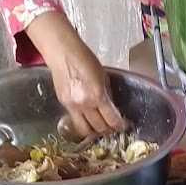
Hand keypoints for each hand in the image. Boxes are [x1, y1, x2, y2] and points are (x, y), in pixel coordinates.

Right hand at [25, 12, 126, 139]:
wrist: (62, 53)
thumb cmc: (84, 59)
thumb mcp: (103, 76)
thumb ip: (108, 95)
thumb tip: (112, 109)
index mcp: (97, 95)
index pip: (112, 120)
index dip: (120, 126)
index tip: (123, 125)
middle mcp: (84, 104)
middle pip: (99, 128)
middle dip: (108, 130)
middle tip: (113, 128)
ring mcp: (72, 106)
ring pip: (85, 130)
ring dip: (94, 132)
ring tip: (100, 127)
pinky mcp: (64, 104)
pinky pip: (75, 121)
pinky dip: (84, 123)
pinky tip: (89, 118)